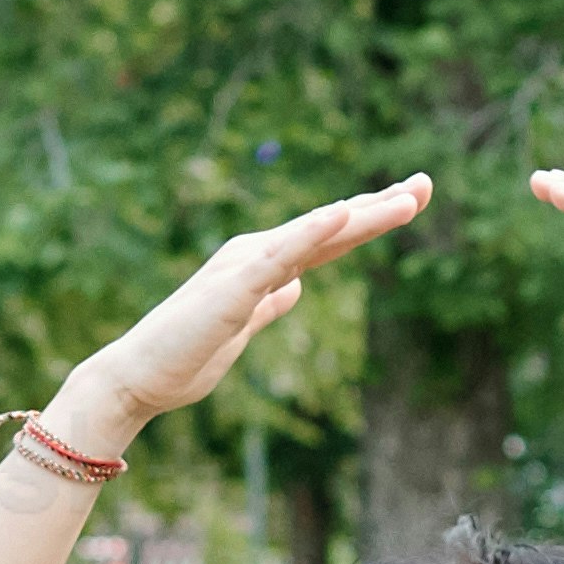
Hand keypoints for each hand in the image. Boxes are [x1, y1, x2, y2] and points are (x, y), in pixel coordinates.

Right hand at [59, 180, 429, 457]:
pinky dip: (313, 231)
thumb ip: (269, 303)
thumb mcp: (243, 328)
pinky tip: (344, 214)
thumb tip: (296, 287)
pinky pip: (282, 254)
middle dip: (380, 205)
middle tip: (427, 185)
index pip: (328, 239)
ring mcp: (246, 266)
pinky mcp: (235, 286)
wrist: (136, 378)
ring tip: (407, 199)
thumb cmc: (183, 359)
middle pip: (331, 226)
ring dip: (362, 214)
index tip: (410, 201)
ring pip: (316, 233)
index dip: (369, 219)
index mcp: (262, 266)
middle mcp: (257, 255)